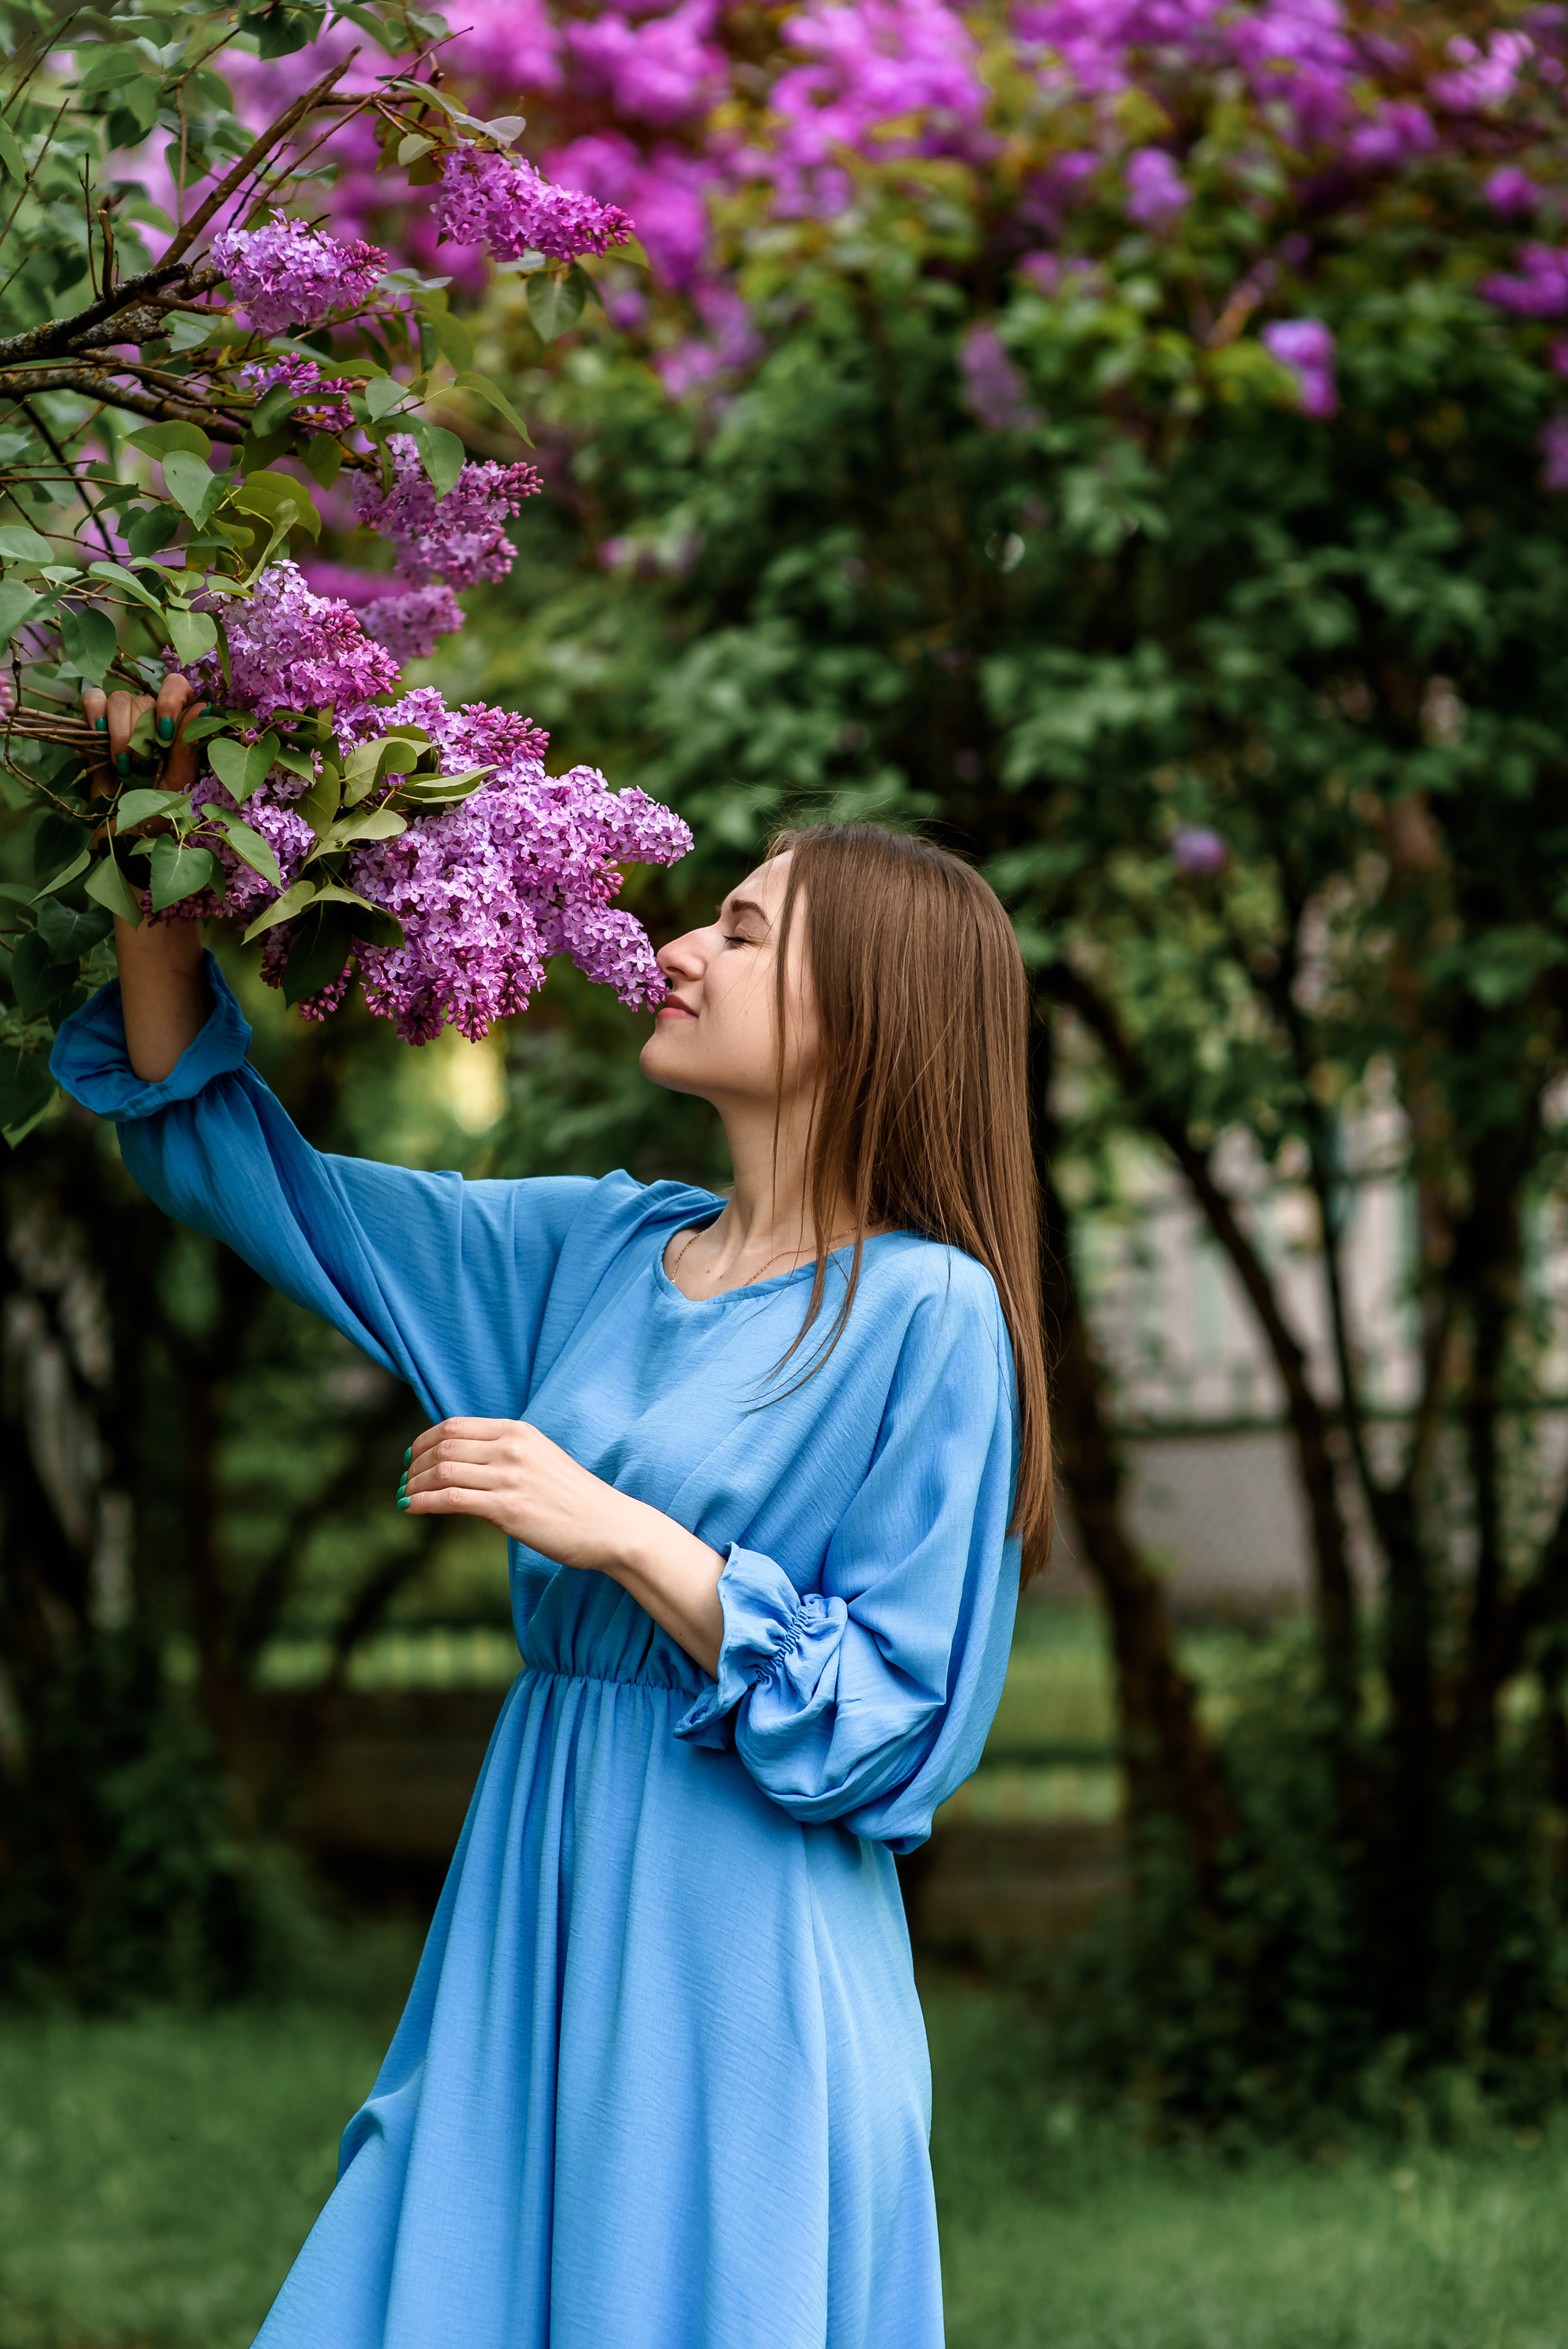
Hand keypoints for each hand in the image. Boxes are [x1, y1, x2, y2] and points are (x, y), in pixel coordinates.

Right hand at [81, 672, 203, 802]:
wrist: (126, 832)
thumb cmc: (159, 810)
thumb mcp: (179, 782)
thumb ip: (187, 745)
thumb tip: (202, 707)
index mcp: (176, 726)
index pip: (176, 686)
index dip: (170, 700)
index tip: (165, 731)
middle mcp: (149, 718)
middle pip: (144, 699)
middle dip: (143, 735)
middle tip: (143, 769)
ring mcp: (121, 721)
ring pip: (119, 699)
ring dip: (120, 733)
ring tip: (124, 766)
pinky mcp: (94, 727)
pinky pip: (93, 700)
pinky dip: (95, 714)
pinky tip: (100, 736)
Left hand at [400, 1417, 647, 1571]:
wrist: (609, 1526)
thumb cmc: (575, 1499)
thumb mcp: (540, 1460)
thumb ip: (506, 1455)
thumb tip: (463, 1463)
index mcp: (519, 1431)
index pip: (455, 1425)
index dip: (424, 1439)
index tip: (411, 1456)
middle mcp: (512, 1448)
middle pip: (443, 1445)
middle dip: (414, 1463)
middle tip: (402, 1479)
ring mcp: (510, 1477)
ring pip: (442, 1470)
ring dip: (413, 1484)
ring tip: (403, 1496)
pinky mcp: (508, 1508)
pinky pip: (451, 1498)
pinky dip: (423, 1502)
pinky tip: (411, 1508)